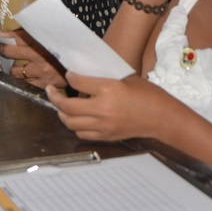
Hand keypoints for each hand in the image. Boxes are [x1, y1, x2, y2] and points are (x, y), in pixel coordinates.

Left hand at [0, 31, 66, 88]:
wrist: (82, 65)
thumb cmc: (64, 48)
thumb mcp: (49, 37)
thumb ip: (27, 34)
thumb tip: (4, 34)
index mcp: (41, 42)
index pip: (16, 37)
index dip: (5, 38)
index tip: (2, 39)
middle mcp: (39, 57)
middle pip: (10, 53)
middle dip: (5, 52)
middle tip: (6, 52)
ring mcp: (41, 72)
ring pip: (16, 72)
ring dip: (15, 70)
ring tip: (17, 68)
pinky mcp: (45, 85)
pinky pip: (27, 84)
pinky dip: (25, 81)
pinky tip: (27, 78)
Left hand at [48, 72, 171, 141]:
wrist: (161, 117)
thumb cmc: (147, 94)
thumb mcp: (125, 78)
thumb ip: (103, 79)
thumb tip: (84, 76)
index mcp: (108, 89)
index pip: (78, 82)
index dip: (69, 76)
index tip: (68, 74)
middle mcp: (103, 109)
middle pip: (67, 106)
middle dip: (54, 97)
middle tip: (51, 91)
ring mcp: (103, 125)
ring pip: (70, 122)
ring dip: (61, 113)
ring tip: (59, 106)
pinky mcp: (106, 136)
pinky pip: (81, 133)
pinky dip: (74, 125)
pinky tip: (75, 118)